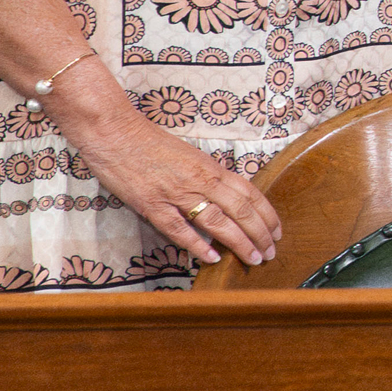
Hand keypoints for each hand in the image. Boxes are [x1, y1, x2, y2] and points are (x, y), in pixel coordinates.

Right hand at [60, 84, 282, 267]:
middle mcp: (199, 181)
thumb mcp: (190, 156)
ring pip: (217, 221)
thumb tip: (227, 197)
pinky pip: (179, 228)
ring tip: (252, 258)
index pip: (250, 193)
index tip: (276, 231)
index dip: (267, 214)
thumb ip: (208, 176)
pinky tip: (212, 257)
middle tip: (270, 253)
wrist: (115, 132)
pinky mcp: (151, 204)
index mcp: (210, 168)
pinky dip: (197, 245)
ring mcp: (176, 193)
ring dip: (239, 242)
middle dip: (260, 234)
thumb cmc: (151, 143)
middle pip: (240, 210)